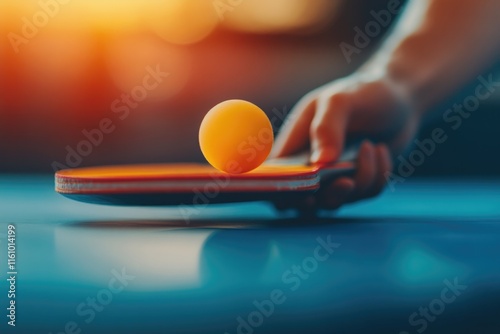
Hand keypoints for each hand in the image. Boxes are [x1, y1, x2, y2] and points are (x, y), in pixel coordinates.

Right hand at [271, 72, 418, 209]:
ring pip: (340, 200)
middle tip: (346, 182)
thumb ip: (326, 127)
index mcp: (293, 144)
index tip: (303, 192)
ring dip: (361, 179)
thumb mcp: (340, 100)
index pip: (273, 178)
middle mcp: (309, 165)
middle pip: (303, 202)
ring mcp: (333, 177)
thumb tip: (320, 163)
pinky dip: (379, 175)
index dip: (278, 191)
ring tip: (371, 146)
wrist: (399, 95)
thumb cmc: (362, 92)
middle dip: (327, 196)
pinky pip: (366, 194)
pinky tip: (380, 150)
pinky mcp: (359, 182)